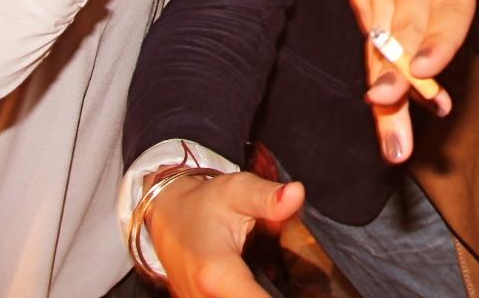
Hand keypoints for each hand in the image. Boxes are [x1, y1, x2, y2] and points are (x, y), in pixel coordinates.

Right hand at [146, 170, 304, 297]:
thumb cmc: (204, 203)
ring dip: (260, 294)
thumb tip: (296, 194)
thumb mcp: (237, 190)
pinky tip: (258, 285)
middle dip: (276, 293)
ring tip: (280, 279)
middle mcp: (203, 297)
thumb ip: (268, 197)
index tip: (310, 292)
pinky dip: (246, 295)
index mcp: (217, 273)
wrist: (167, 214)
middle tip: (299, 280)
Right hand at [349, 0, 478, 163]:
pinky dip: (380, 80)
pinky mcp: (364, 0)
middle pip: (403, 33)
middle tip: (391, 106)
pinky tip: (392, 116)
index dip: (436, 38)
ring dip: (386, 93)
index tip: (425, 69)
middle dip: (396, 74)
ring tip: (394, 143)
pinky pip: (369, 47)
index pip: (446, 5)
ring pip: (378, 49)